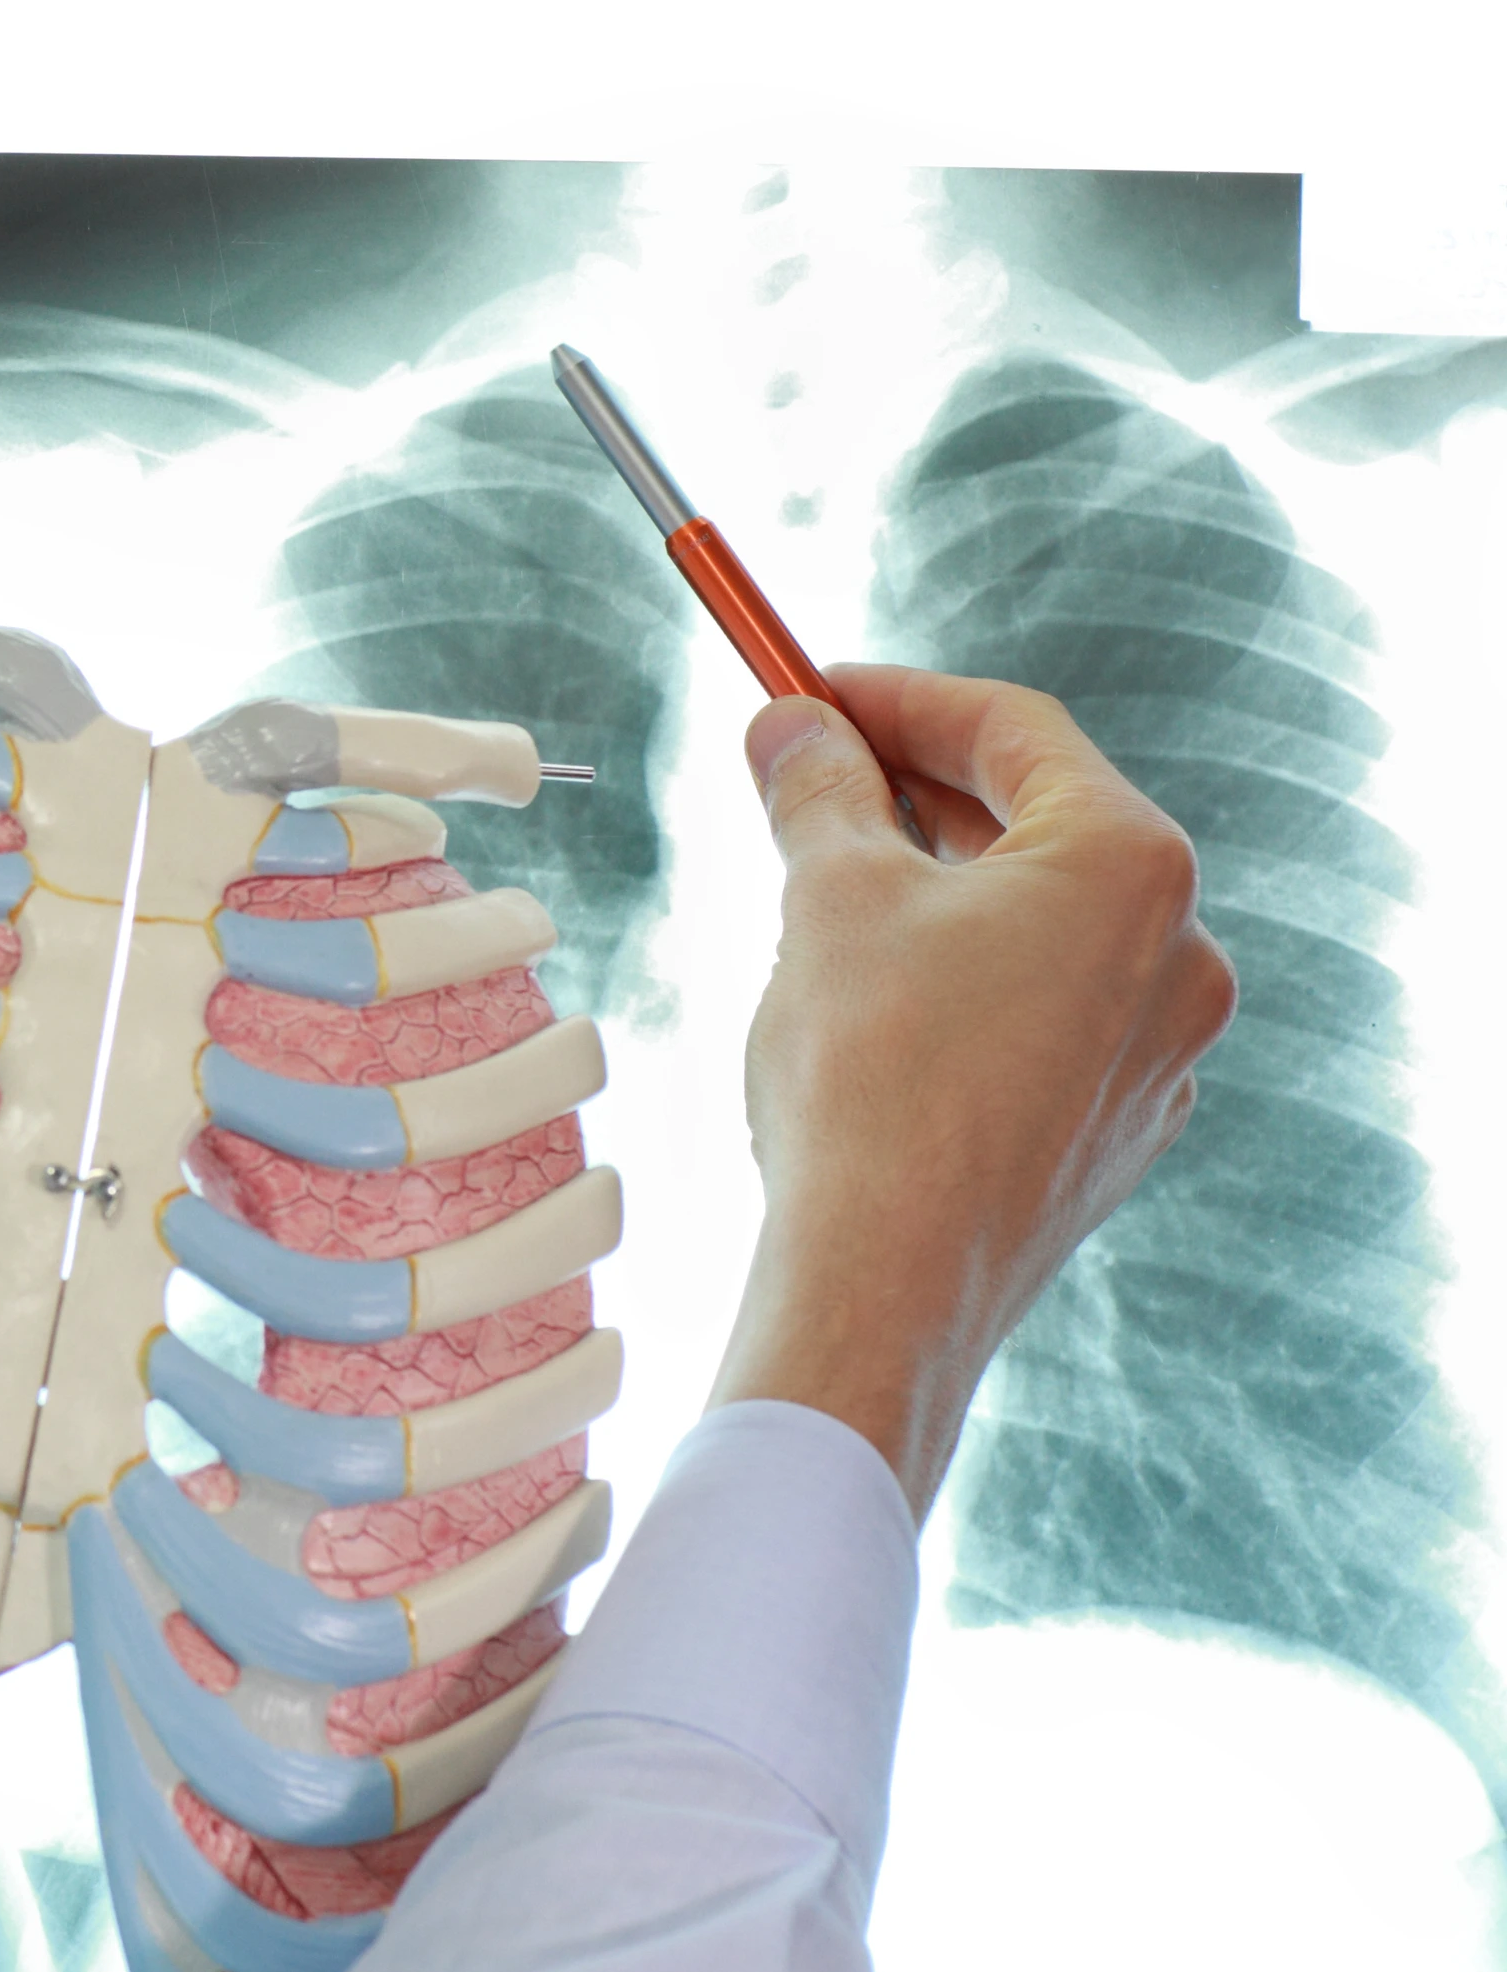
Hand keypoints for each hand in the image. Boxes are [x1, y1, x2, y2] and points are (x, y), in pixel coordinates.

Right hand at [716, 664, 1236, 1516]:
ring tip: (820, 893)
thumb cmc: (869, 1076)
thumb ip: (817, 789)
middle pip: (1036, 823)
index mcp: (1133, 866)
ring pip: (1038, 926)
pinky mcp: (1116, 1130)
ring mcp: (1158, 1052)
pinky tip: (872, 1006)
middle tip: (801, 777)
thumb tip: (792, 727)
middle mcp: (1180, 952)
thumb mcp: (827, 894)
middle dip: (911, 791)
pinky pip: (1042, 1016)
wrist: (889, 1279)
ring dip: (935, 889)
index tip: (807, 692)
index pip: (1014, 729)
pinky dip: (963, 982)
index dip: (898, 697)